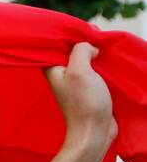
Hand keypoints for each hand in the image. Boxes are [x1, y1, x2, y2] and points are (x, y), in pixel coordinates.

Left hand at [43, 41, 116, 161]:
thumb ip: (80, 51)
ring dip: (94, 53)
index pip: (55, 44)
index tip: (86, 29)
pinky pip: (94, 70)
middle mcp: (61, 75)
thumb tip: (89, 47)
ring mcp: (75, 82)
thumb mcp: (80, 70)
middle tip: (98, 36)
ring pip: (84, 60)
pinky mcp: (88, 89)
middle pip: (71, 50)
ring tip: (104, 46)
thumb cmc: (84, 102)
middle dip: (84, 42)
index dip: (69, 34)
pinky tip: (109, 60)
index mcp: (52, 69)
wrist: (94, 132)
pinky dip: (101, 64)